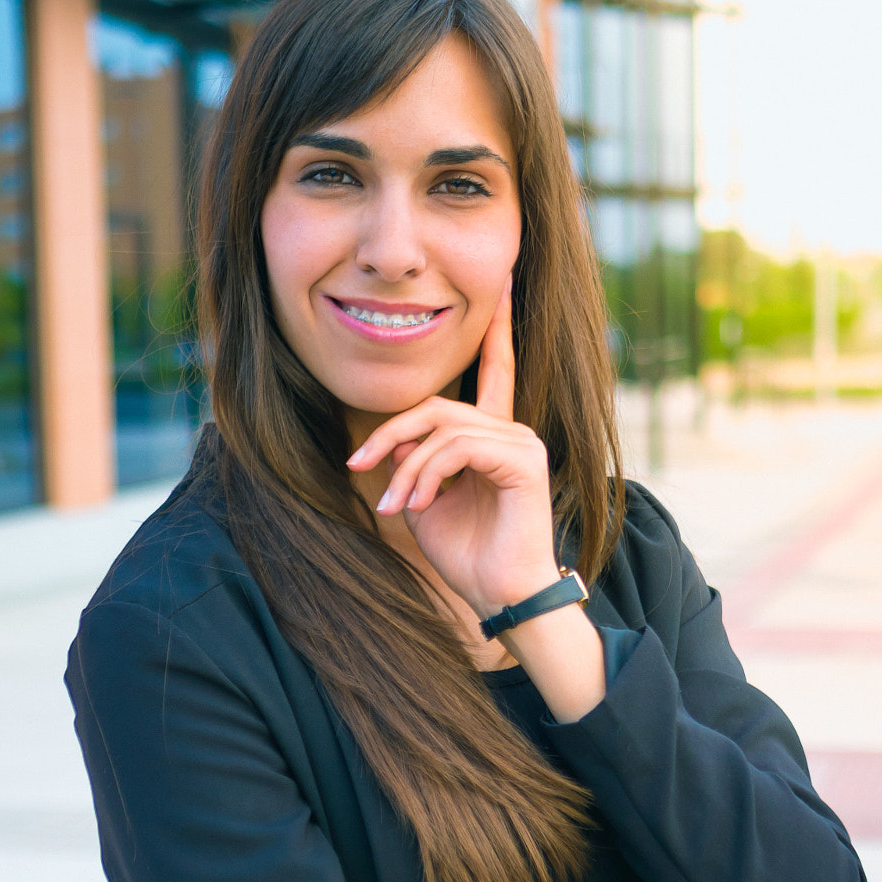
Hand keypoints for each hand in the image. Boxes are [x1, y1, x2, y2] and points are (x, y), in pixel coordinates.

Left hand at [345, 277, 559, 619]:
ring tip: (395, 506)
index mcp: (492, 436)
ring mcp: (521, 441)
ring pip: (442, 427)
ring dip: (405, 468)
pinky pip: (459, 447)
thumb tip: (388, 440)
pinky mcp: (524, 460)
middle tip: (357, 465)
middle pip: (437, 405)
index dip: (497, 329)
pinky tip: (421, 505)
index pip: (493, 371)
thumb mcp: (424, 501)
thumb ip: (411, 463)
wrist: (501, 596)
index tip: (505, 284)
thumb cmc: (467, 556)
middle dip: (390, 432)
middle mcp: (511, 430)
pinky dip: (427, 474)